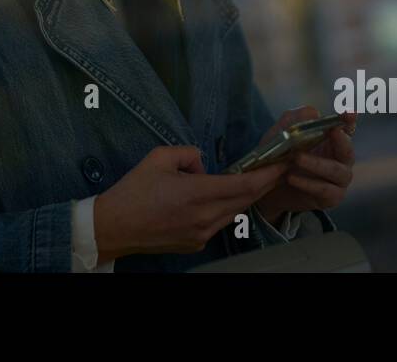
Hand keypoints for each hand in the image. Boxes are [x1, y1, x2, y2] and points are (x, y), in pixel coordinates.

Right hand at [93, 145, 289, 260]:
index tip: (282, 163)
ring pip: (234, 212)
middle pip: (246, 200)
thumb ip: (189, 154)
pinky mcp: (195, 243)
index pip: (244, 185)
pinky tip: (223, 197)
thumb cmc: (133, 191)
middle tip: (278, 167)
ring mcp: (201, 234)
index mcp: (196, 193)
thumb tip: (202, 165)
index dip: (267, 174)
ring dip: (246, 196)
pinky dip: (226, 208)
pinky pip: (219, 222)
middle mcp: (204, 217)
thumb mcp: (159, 157)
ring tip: (255, 180)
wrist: (114, 227)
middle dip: (264, 183)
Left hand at [253, 106, 356, 225]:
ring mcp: (339, 179)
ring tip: (296, 158)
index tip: (350, 113)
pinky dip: (308, 183)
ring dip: (317, 163)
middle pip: (347, 150)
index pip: (346, 128)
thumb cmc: (283, 155)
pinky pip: (325, 189)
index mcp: (333, 140)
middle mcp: (341, 159)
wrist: (271, 186)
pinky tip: (292, 177)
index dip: (349, 121)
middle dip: (341, 141)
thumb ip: (296, 119)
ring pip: (336, 171)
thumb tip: (314, 112)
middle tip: (332, 132)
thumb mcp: (283, 133)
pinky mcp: (332, 197)